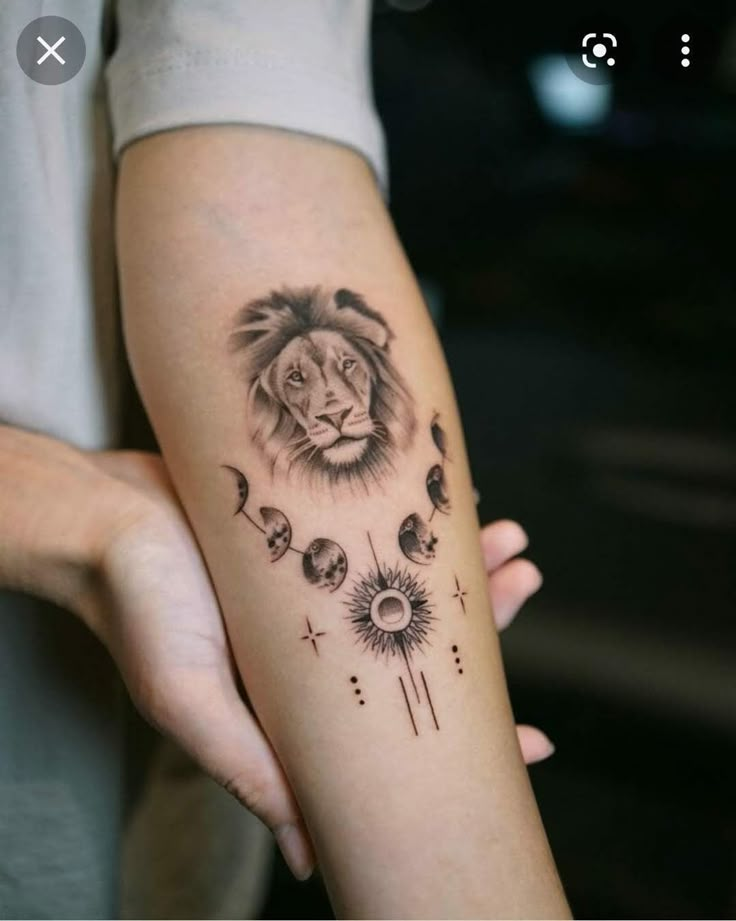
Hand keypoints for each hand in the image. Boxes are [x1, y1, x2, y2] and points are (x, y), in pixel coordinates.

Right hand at [87, 452, 551, 880]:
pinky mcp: (313, 538)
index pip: (405, 736)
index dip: (474, 744)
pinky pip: (383, 532)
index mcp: (302, 704)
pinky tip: (463, 509)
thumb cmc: (139, 610)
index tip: (536, 744)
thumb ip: (250, 772)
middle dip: (488, 623)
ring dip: (468, 567)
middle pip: (424, 648)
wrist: (105, 517)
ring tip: (513, 543)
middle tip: (528, 585)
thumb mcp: (189, 702)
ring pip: (414, 587)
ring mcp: (321, 592)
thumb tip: (308, 856)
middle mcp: (323, 651)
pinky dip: (421, 525)